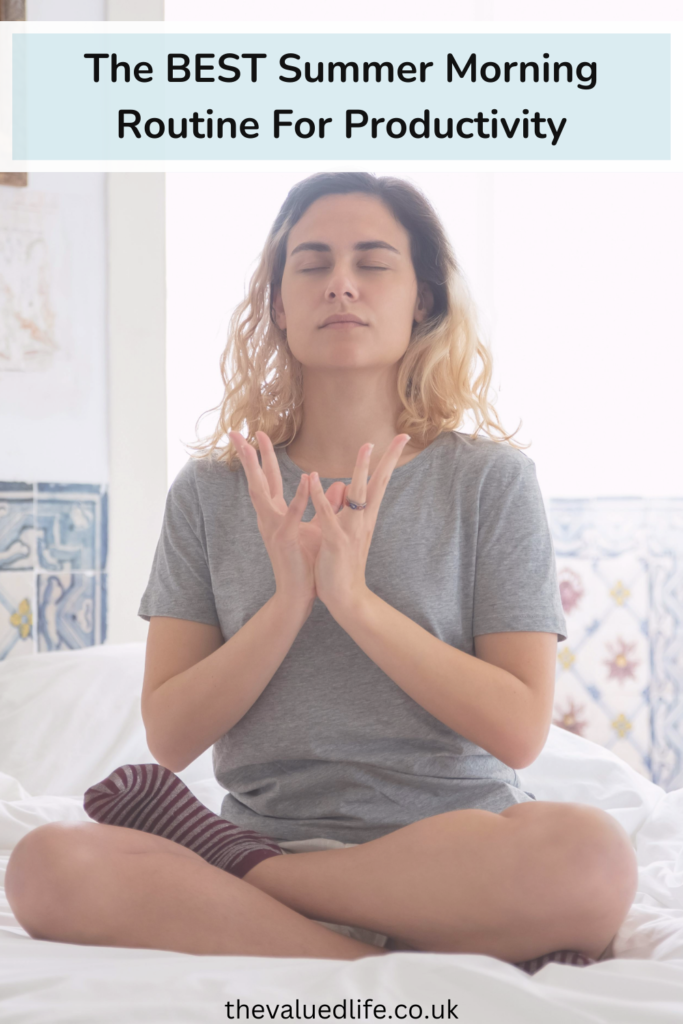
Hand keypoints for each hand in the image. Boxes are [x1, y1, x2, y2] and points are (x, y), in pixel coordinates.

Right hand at [229, 430, 346, 611]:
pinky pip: (292, 514)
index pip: (268, 480)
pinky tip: (306, 478)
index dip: (263, 457)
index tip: (258, 434)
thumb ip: (326, 505)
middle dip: (247, 455)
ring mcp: (274, 528)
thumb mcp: (319, 528)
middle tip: (236, 432)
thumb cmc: (307, 563)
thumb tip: (339, 484)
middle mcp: (270, 518)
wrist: (298, 594)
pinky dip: (299, 497)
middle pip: (257, 480)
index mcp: (276, 514)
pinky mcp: (285, 539)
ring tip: (253, 445)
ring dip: (258, 467)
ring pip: (262, 492)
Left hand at [307, 434, 410, 614]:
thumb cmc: (343, 564)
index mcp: (366, 517)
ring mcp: (352, 530)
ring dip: (361, 470)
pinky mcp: (336, 542)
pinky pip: (328, 515)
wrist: (346, 598)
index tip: (402, 438)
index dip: (390, 460)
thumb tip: (340, 485)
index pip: (380, 482)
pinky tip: (314, 479)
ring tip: (366, 446)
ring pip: (359, 495)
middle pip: (379, 483)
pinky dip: (320, 497)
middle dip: (389, 459)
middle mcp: (364, 520)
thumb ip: (341, 507)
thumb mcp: (344, 531)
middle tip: (403, 435)